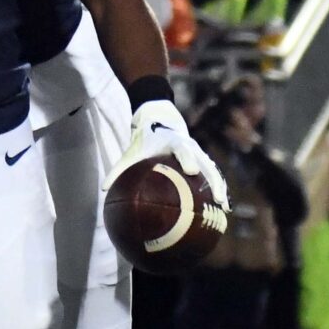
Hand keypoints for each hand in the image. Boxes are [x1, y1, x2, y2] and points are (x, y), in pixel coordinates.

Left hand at [108, 96, 229, 210]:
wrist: (161, 120)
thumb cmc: (145, 139)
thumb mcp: (131, 151)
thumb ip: (118, 169)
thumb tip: (104, 189)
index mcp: (174, 142)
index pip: (183, 150)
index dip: (189, 160)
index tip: (192, 172)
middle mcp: (191, 147)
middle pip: (207, 164)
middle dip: (213, 181)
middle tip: (216, 199)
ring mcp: (200, 154)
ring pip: (214, 171)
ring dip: (220, 188)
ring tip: (224, 208)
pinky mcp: (203, 160)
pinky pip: (213, 175)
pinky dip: (217, 189)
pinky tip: (220, 209)